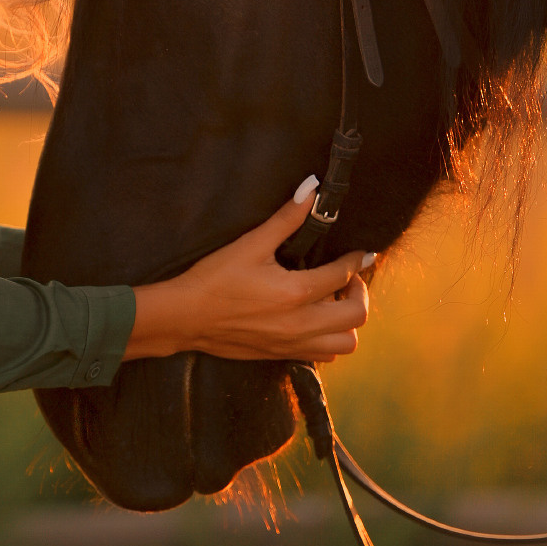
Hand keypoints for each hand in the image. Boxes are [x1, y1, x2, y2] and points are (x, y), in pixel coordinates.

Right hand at [124, 196, 371, 362]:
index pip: (343, 276)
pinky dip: (329, 339)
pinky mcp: (282, 356)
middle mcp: (300, 324)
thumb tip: (311, 189)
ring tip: (333, 301)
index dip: (357, 261)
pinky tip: (314, 318)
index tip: (361, 253)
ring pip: (345, 344)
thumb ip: (286, 218)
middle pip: (356, 316)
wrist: (185, 318)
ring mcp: (293, 345)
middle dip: (360, 293)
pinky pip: (323, 356)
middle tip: (348, 278)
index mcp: (295, 293)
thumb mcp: (251, 244)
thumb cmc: (215, 278)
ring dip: (347, 321)